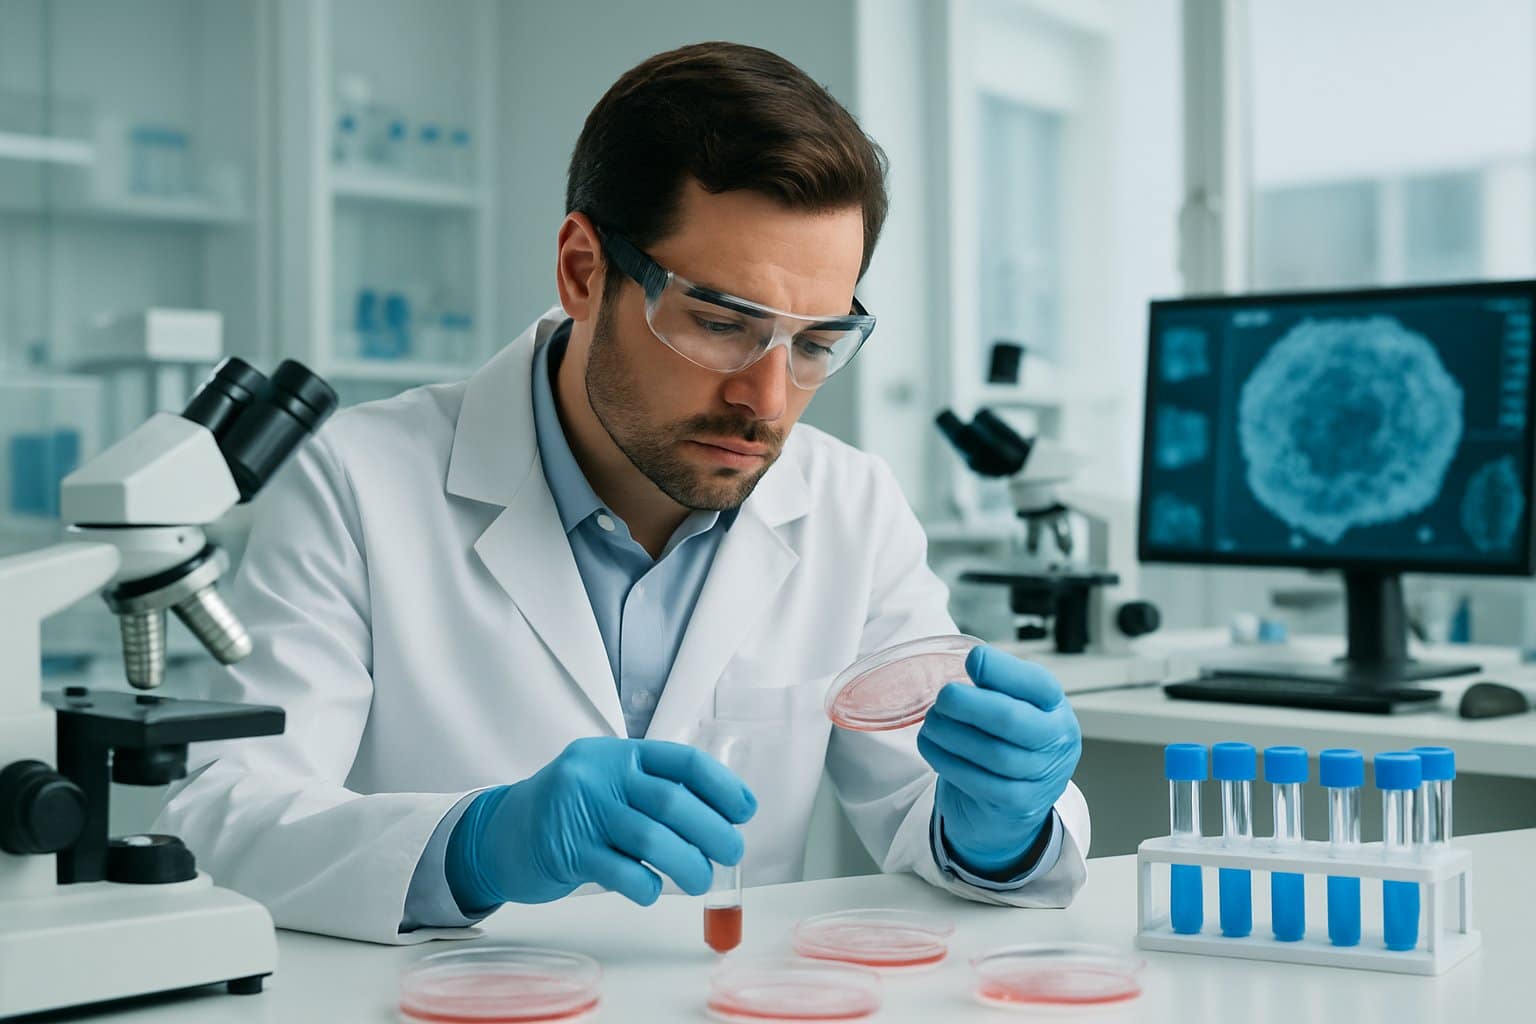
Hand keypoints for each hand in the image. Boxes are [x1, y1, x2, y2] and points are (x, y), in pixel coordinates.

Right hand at [446, 737, 756, 908]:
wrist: (499, 834)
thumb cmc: (568, 811)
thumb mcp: (607, 784)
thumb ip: (651, 791)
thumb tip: (719, 818)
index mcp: (619, 754)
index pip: (682, 761)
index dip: (721, 786)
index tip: (745, 810)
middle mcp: (599, 774)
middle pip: (671, 801)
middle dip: (712, 830)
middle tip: (732, 853)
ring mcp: (580, 811)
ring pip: (649, 838)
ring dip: (687, 863)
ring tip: (701, 880)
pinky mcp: (565, 850)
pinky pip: (618, 871)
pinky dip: (645, 885)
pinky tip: (652, 891)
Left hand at [917, 646, 1079, 873]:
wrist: (1013, 802)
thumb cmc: (1009, 740)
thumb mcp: (1013, 705)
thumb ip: (997, 685)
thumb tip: (972, 662)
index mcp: (1055, 707)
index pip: (1038, 684)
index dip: (1002, 670)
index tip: (972, 660)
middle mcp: (1057, 741)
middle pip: (1011, 719)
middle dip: (968, 704)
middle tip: (943, 697)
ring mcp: (1042, 777)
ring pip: (992, 753)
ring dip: (951, 734)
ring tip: (932, 722)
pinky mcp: (1019, 805)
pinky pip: (978, 782)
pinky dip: (947, 761)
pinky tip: (932, 746)